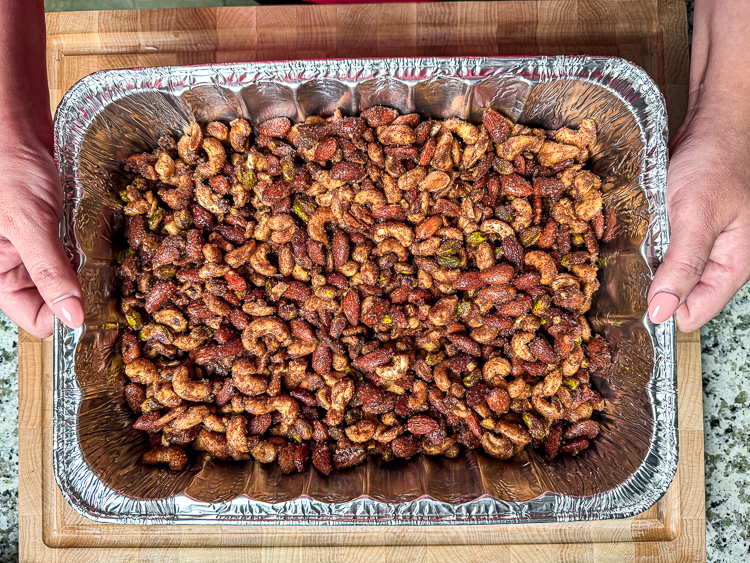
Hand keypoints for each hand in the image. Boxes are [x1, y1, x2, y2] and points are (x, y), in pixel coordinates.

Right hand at [0, 123, 82, 336]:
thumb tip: (72, 318)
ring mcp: (32, 254)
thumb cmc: (6, 166)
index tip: (96, 306)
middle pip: (56, 302)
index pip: (36, 319)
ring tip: (100, 256)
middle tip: (106, 280)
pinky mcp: (48, 236)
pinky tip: (97, 243)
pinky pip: (73, 256)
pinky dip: (87, 253)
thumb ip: (50, 271)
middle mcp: (12, 268)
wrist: (15, 130)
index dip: (66, 317)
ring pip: (69, 280)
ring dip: (87, 272)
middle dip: (81, 293)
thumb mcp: (29, 223)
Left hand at [648, 108, 749, 331]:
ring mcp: (704, 245)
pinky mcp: (687, 229)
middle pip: (678, 296)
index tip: (632, 299)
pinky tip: (640, 231)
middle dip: (652, 285)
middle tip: (625, 267)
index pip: (693, 313)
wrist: (716, 121)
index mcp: (734, 265)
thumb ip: (682, 266)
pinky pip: (663, 250)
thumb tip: (662, 313)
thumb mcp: (696, 215)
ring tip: (633, 243)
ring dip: (647, 263)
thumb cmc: (717, 160)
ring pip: (667, 272)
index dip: (663, 310)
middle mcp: (720, 260)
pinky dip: (649, 244)